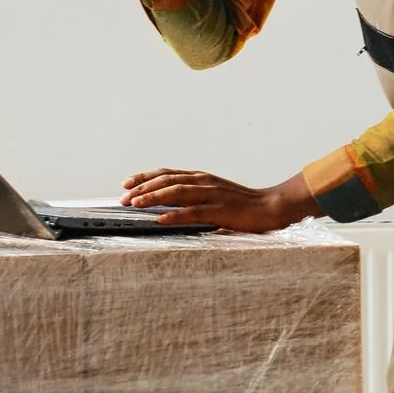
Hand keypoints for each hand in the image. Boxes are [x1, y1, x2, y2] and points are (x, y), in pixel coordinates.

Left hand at [120, 168, 322, 233]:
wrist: (270, 207)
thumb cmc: (242, 204)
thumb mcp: (214, 194)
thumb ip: (194, 195)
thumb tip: (168, 203)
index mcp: (201, 178)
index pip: (167, 173)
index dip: (145, 177)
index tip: (126, 183)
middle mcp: (204, 182)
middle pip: (167, 180)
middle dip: (142, 187)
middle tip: (123, 196)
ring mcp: (212, 195)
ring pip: (176, 192)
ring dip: (153, 197)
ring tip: (135, 204)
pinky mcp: (220, 210)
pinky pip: (193, 212)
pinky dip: (174, 214)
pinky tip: (160, 219)